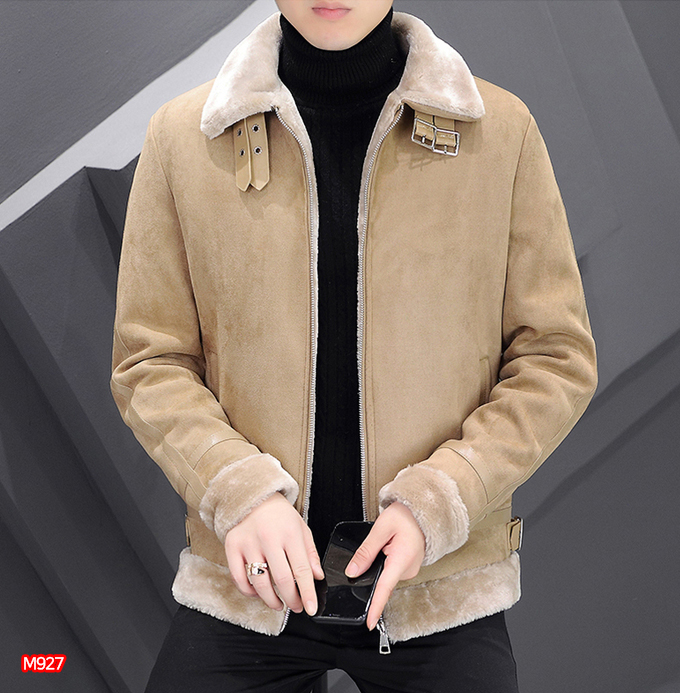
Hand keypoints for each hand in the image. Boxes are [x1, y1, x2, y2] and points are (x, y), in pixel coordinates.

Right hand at [224, 492, 323, 615]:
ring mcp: (249, 543)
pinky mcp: (232, 547)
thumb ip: (310, 553)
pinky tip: (259, 593)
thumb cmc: (280, 514)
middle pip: (281, 580)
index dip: (308, 593)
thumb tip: (317, 577)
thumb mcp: (301, 528)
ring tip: (279, 604)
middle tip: (297, 606)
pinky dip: (249, 592)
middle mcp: (269, 538)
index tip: (311, 608)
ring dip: (271, 600)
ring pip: (260, 584)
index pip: (301, 570)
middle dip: (292, 600)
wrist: (253, 496)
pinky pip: (239, 579)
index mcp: (290, 533)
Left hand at [345, 502, 424, 629]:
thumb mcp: (381, 528)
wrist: (423, 510)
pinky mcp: (408, 566)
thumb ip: (365, 551)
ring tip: (385, 542)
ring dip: (379, 565)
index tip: (368, 623)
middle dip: (372, 572)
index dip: (375, 607)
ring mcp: (410, 569)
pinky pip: (391, 570)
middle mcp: (408, 568)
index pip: (385, 589)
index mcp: (402, 560)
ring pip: (386, 575)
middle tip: (377, 545)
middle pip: (382, 581)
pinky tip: (386, 549)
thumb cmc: (406, 515)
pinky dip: (384, 564)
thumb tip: (352, 571)